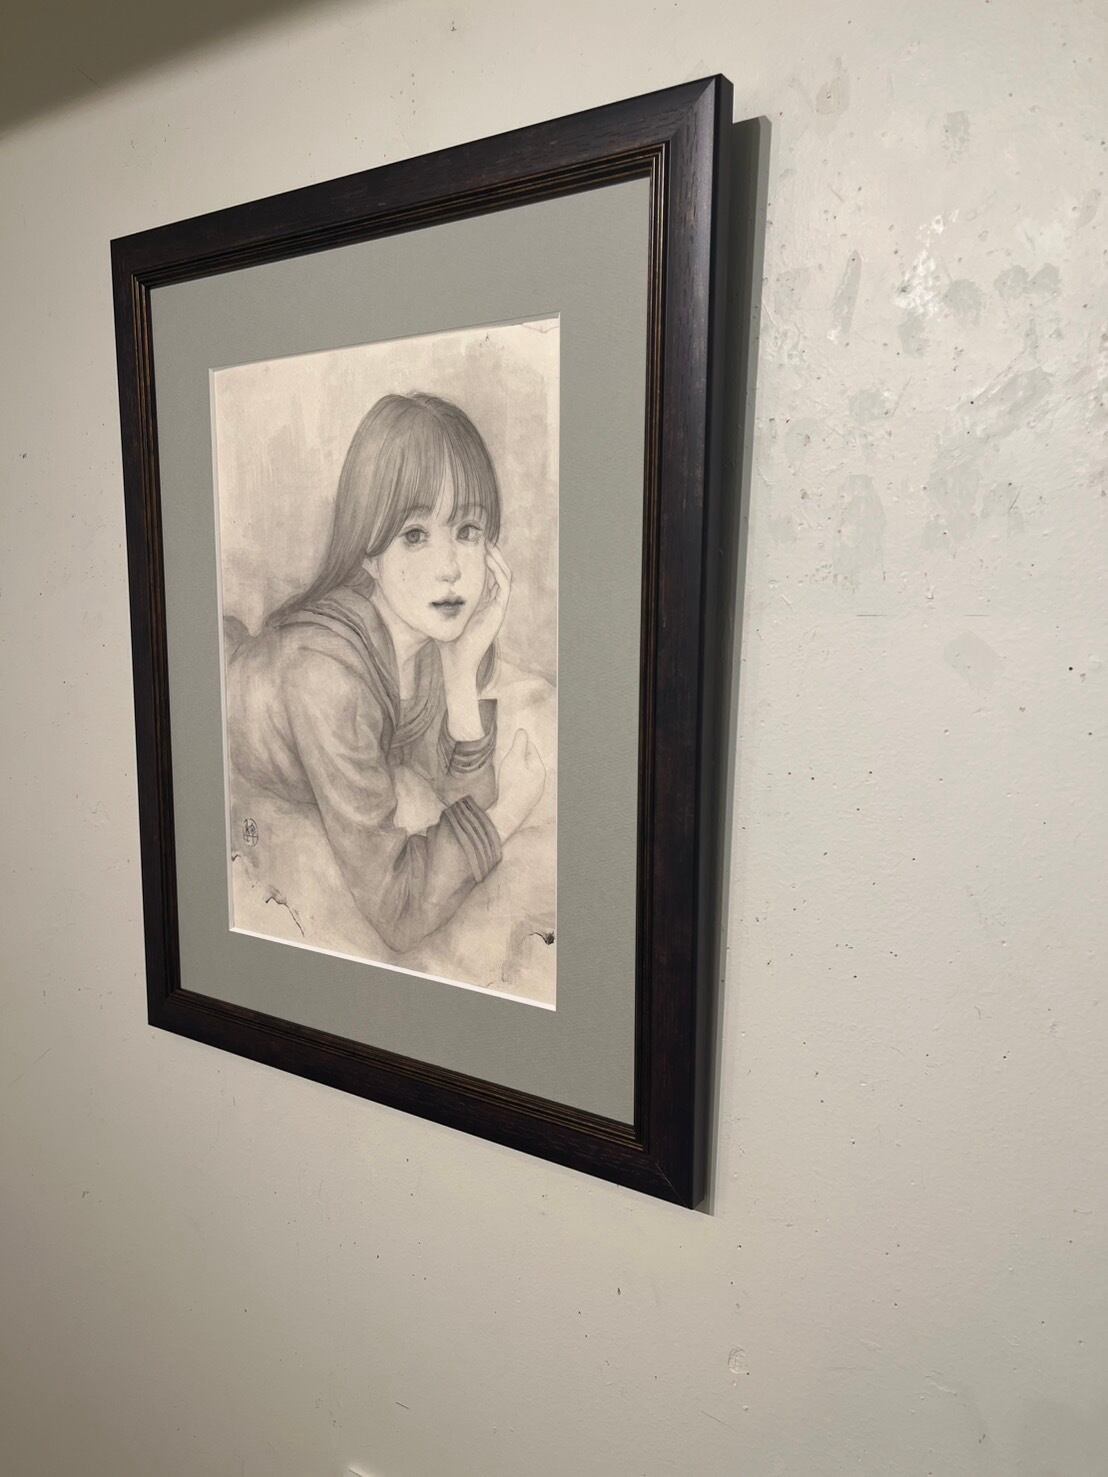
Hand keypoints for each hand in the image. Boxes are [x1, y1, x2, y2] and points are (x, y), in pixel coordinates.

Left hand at [440, 544, 511, 678]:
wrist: (456, 662)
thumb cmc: (447, 642)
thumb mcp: (442, 614)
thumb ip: (438, 601)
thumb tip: (418, 586)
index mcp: (482, 604)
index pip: (489, 576)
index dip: (486, 560)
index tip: (475, 545)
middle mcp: (492, 604)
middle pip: (499, 572)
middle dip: (494, 554)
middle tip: (483, 538)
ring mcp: (497, 607)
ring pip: (505, 576)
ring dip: (498, 559)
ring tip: (488, 544)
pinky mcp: (499, 611)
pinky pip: (504, 586)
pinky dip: (499, 571)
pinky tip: (489, 559)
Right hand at [488, 729, 545, 843]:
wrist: (508, 813)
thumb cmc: (511, 785)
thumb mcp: (514, 759)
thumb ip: (518, 743)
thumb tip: (522, 731)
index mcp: (540, 769)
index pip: (531, 749)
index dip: (520, 744)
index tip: (510, 742)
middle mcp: (540, 781)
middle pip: (528, 762)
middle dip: (517, 758)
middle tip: (506, 758)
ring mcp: (534, 793)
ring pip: (525, 775)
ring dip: (515, 771)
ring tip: (505, 772)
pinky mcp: (526, 801)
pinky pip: (521, 786)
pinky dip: (514, 782)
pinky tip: (506, 785)